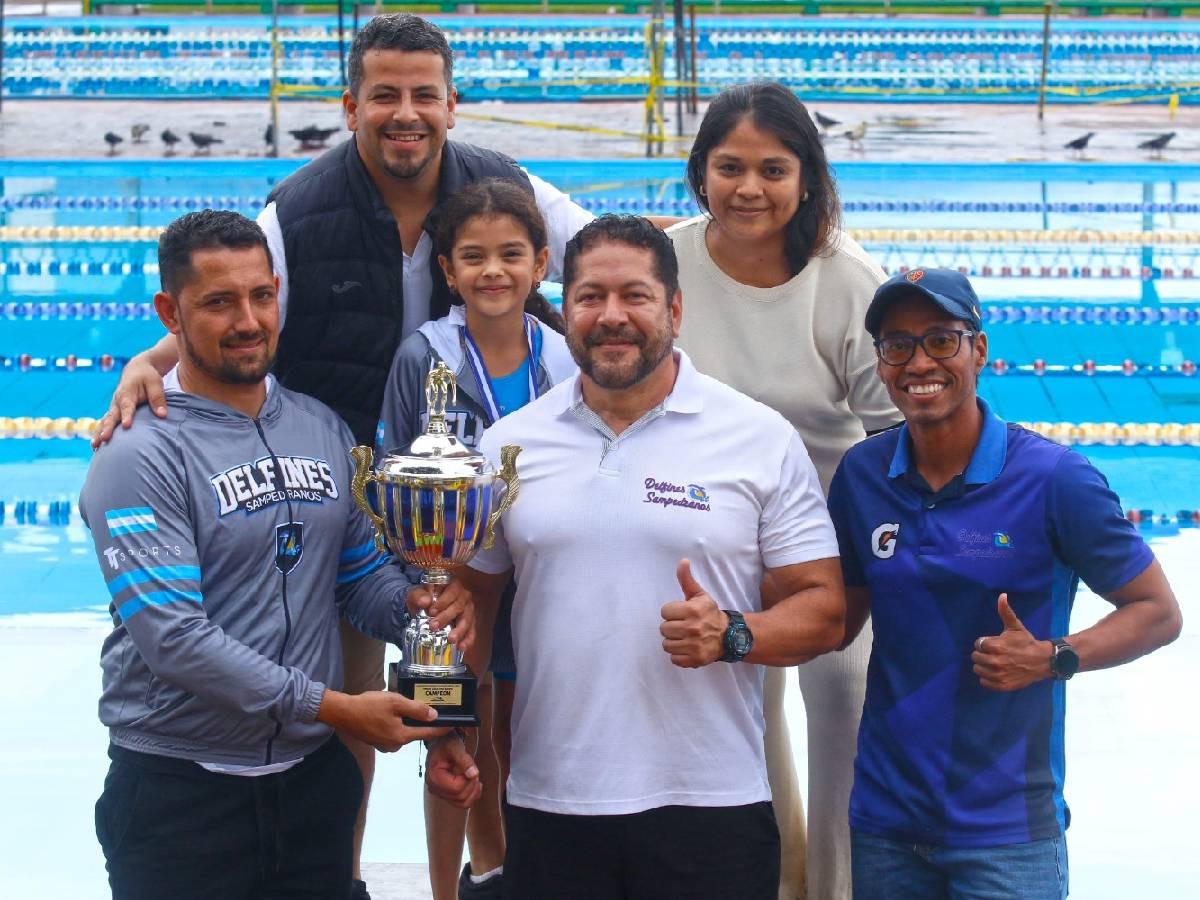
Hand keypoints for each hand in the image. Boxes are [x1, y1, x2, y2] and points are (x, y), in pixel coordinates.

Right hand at [91, 354, 167, 448]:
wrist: (136, 369)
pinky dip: (100, 432)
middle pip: (112, 416)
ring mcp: (113, 407)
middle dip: (107, 428)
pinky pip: (105, 423)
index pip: (127, 406)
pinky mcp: (114, 412)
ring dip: (99, 433)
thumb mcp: (155, 383)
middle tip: (104, 439)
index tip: (126, 426)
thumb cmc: (147, 377)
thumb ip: (158, 399)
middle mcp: (117, 401)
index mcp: (127, 392)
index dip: (126, 415)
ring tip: (95, 445)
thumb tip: (162, 415)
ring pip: (105, 421)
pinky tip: (96, 446)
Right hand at [317, 689, 443, 751]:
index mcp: (401, 737)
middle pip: (416, 732)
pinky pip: (394, 732)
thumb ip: (416, 710)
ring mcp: (385, 745)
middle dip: (422, 721)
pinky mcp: (377, 742)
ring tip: (404, 706)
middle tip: (428, 707)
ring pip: (404, 732)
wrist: (342, 712)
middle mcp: (395, 745)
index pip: (428, 733)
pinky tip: (391, 713)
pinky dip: (396, 723)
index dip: (442, 728)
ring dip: (407, 721)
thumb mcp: (395, 702)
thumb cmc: (369, 706)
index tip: (454, 725)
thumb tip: (434, 716)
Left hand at [407, 581, 475, 655]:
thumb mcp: (415, 594)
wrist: (423, 609)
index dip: (443, 602)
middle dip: (446, 617)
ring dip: (460, 630)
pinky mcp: (469, 623)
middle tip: (434, 626)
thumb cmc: (422, 599)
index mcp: (453, 585)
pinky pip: (471, 631)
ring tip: (451, 639)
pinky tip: (462, 647)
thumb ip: (418, 595)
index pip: (451, 592)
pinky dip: (468, 640)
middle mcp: (464, 596)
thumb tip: (425, 601)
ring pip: (467, 619)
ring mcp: (468, 610)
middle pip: (459, 606)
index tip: (431, 611)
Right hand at [425, 731, 482, 807]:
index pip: (457, 788)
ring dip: (473, 791)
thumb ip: (464, 760)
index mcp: (434, 777)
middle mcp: (434, 788)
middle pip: (460, 797)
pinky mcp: (446, 794)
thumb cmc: (446, 743)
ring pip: (462, 803)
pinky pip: (462, 803)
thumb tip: (474, 774)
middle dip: (472, 784)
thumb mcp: (455, 747)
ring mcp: (440, 792)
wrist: (440, 743)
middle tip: (474, 770)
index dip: (469, 779)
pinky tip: (474, 783)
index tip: (471, 767)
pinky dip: (471, 795)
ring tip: (474, 777)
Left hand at [659, 559, 726, 667]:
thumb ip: (687, 580)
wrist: (729, 636)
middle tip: (683, 626)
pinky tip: (687, 648)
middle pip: (663, 629)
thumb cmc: (710, 613)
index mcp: (692, 610)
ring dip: (674, 642)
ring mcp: (694, 645)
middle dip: (672, 627)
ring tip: (684, 637)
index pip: (664, 612)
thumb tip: (683, 561)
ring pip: (666, 645)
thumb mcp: (700, 595)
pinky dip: (679, 655)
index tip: (681, 614)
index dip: (671, 612)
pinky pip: (674, 659)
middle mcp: (693, 628)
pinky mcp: (695, 659)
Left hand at [972, 593, 1052, 691]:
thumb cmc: (1026, 642)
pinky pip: (984, 682)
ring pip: (978, 670)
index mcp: (996, 646)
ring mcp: (998, 675)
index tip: (994, 643)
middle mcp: (995, 661)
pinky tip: (996, 672)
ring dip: (984, 666)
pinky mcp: (1002, 685)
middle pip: (975, 657)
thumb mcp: (1015, 626)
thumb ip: (1005, 611)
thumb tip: (1002, 595)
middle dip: (982, 654)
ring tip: (994, 662)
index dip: (984, 643)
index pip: (977, 644)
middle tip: (993, 653)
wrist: (1043, 662)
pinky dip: (988, 678)